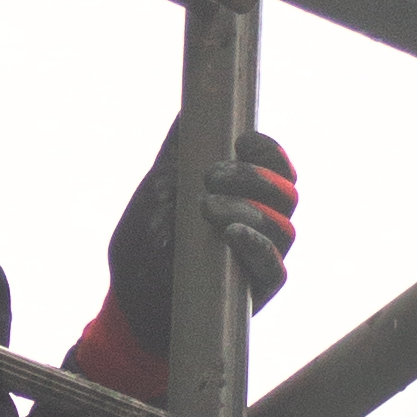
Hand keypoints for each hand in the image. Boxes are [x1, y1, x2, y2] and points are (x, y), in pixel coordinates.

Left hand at [104, 120, 300, 346]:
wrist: (130, 305)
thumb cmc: (145, 248)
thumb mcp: (154, 194)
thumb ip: (174, 156)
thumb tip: (186, 111)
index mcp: (245, 198)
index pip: (277, 168)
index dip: (269, 151)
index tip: (242, 140)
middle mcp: (262, 227)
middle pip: (286, 193)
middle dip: (253, 177)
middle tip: (211, 176)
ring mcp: (262, 259)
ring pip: (284, 228)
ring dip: (250, 209)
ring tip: (207, 207)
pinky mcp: (256, 292)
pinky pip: (275, 268)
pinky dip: (256, 247)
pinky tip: (231, 233)